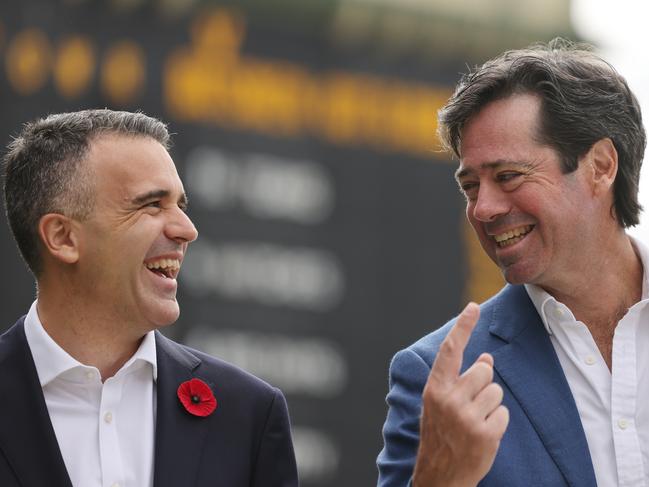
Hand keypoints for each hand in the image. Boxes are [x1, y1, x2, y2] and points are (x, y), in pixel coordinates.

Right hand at [412, 302, 508, 486]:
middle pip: (483, 371)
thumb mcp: (442, 404)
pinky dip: (497, 422)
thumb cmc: (441, 434)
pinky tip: (482, 434)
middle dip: (483, 383)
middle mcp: (448, 399)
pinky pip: (503, 413)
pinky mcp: (485, 433)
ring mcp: (467, 417)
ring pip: (496, 391)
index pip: (450, 351)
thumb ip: (459, 380)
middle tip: (469, 405)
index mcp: (434, 389)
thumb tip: (487, 358)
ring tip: (474, 422)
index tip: (473, 307)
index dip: (462, 327)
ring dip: (490, 404)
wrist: (439, 476)